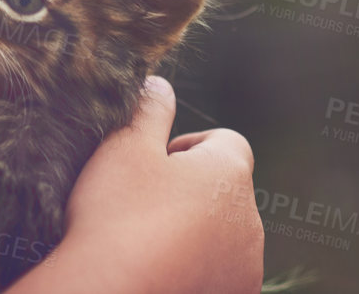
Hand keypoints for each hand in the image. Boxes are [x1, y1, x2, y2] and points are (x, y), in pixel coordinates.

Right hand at [6, 76, 263, 293]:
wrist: (108, 292)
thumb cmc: (117, 214)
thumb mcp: (124, 144)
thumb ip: (149, 108)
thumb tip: (160, 85)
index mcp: (231, 174)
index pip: (226, 141)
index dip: (186, 146)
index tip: (152, 163)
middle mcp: (251, 222)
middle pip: (224, 190)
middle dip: (190, 191)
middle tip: (142, 203)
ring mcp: (245, 268)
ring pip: (222, 235)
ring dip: (194, 232)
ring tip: (147, 240)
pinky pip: (219, 272)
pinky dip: (196, 267)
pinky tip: (159, 269)